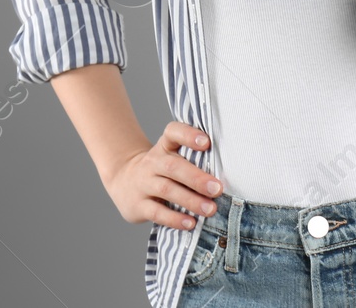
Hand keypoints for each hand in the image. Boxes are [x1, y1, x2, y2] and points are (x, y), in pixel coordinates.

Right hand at [102, 121, 223, 229]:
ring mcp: (143, 184)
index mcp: (165, 146)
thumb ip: (196, 159)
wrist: (123, 181)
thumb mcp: (173, 157)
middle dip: (197, 178)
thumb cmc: (162, 169)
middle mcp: (152, 162)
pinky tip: (190, 223)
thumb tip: (233, 173)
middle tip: (218, 189)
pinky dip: (174, 218)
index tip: (207, 143)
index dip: (189, 135)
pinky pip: (157, 212)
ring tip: (210, 209)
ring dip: (190, 200)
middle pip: (173, 166)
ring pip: (167, 190)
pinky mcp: (137, 205)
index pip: (173, 132)